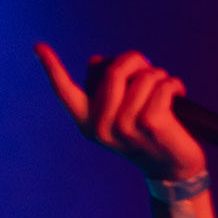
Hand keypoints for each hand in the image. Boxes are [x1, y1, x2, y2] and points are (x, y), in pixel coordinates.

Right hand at [34, 44, 206, 182]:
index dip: (52, 68)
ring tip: (165, 91)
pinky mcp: (150, 124)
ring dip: (159, 76)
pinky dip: (173, 84)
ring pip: (142, 77)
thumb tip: (96, 60)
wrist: (175, 170)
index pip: (65, 93)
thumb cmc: (149, 134)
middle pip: (114, 71)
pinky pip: (161, 85)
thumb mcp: (122, 114)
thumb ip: (108, 89)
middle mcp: (102, 127)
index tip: (39, 47)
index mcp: (89, 123)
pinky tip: (177, 94)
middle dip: (135, 60)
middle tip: (150, 69)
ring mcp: (125, 127)